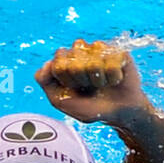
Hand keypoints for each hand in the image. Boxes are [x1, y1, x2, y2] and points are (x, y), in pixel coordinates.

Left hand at [35, 39, 150, 126]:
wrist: (117, 112)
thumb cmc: (88, 106)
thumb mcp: (59, 100)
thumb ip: (44, 80)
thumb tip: (48, 62)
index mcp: (64, 60)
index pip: (58, 64)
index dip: (66, 81)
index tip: (72, 88)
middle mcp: (81, 50)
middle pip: (74, 63)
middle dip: (81, 81)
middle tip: (88, 87)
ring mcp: (99, 49)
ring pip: (93, 63)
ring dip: (97, 80)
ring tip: (100, 84)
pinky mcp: (119, 52)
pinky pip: (111, 65)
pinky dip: (112, 79)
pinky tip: (114, 80)